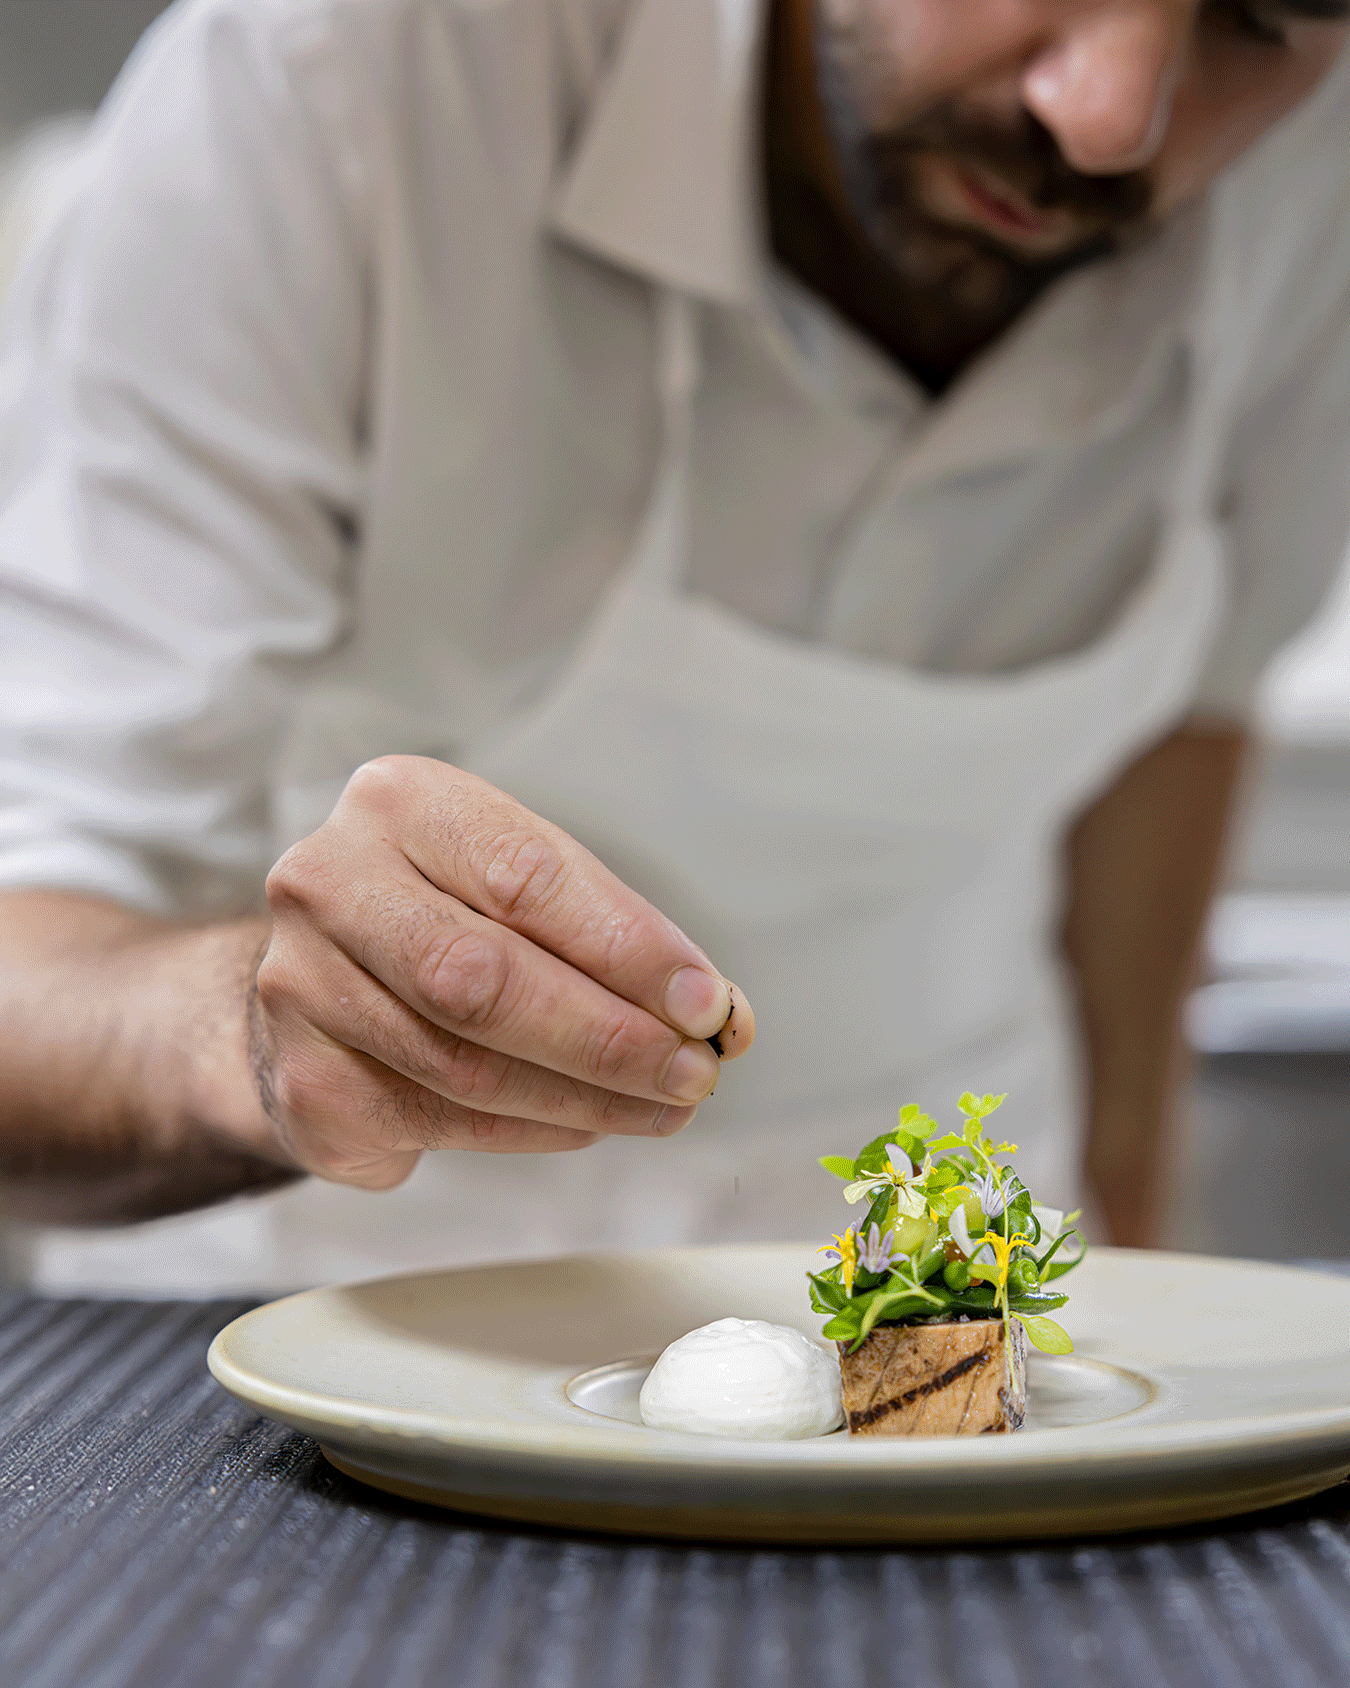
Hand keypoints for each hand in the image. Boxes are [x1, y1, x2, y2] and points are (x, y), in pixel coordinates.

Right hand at [251, 757, 754, 1188]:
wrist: (324, 981)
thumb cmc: (451, 915)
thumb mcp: (525, 887)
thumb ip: (613, 937)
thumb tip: (719, 1015)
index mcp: (400, 804)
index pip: (525, 876)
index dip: (627, 949)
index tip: (708, 1004)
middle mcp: (330, 883)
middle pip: (480, 978)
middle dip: (608, 1037)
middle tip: (693, 1073)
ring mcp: (301, 986)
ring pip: (465, 1064)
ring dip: (587, 1098)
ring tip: (665, 1106)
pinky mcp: (306, 1082)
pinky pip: (442, 1121)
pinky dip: (535, 1129)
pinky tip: (589, 1121)